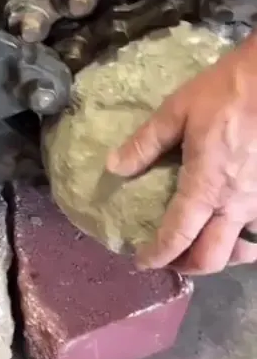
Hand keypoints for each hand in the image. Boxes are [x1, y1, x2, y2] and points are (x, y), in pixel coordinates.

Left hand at [106, 32, 256, 274]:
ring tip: (203, 247)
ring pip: (244, 251)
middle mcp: (236, 204)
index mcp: (206, 186)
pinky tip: (237, 231)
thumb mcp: (177, 110)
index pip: (177, 236)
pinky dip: (248, 241)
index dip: (156, 255)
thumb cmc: (225, 92)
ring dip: (220, 257)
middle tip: (170, 259)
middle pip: (212, 257)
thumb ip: (145, 143)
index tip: (141, 261)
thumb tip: (114, 167)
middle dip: (186, 266)